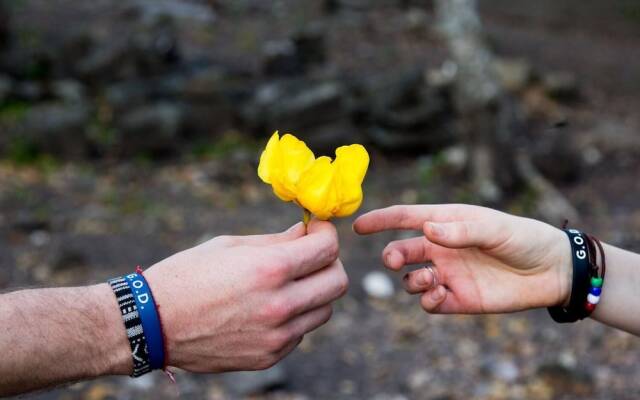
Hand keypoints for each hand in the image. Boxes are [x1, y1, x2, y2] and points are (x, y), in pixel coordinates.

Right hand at [144, 220, 346, 371]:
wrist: (152, 323)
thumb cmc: (188, 275)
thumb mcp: (230, 246)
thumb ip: (276, 241)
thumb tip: (307, 233)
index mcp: (269, 269)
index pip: (328, 248)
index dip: (326, 233)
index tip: (315, 230)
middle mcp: (279, 305)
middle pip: (338, 282)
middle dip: (329, 263)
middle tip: (310, 256)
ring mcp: (276, 336)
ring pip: (324, 310)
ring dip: (314, 292)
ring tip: (287, 284)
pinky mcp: (268, 357)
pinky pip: (300, 332)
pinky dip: (294, 317)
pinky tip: (267, 308)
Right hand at [354, 204, 571, 313]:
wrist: (552, 272)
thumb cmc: (524, 239)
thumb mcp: (495, 229)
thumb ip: (461, 231)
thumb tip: (426, 231)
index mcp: (447, 223)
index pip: (406, 218)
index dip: (381, 220)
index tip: (357, 226)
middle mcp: (442, 248)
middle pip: (403, 251)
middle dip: (392, 256)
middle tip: (394, 261)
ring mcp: (448, 274)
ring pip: (411, 279)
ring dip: (413, 281)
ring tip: (432, 280)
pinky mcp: (457, 299)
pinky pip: (429, 303)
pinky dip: (427, 301)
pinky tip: (440, 295)